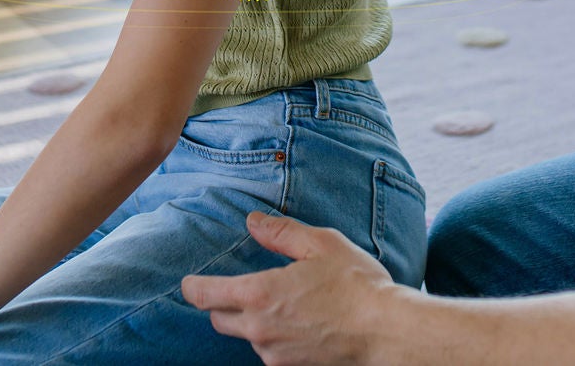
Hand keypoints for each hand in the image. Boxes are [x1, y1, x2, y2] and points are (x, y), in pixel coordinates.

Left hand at [182, 210, 401, 365]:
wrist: (386, 333)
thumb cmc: (357, 284)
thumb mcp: (321, 244)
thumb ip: (280, 232)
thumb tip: (253, 222)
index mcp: (260, 294)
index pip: (205, 295)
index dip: (191, 287)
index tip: (188, 281)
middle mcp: (260, 329)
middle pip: (218, 318)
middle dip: (220, 302)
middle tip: (237, 286)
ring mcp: (274, 353)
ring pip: (245, 335)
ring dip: (250, 320)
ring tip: (280, 302)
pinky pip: (268, 350)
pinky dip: (272, 335)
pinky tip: (296, 321)